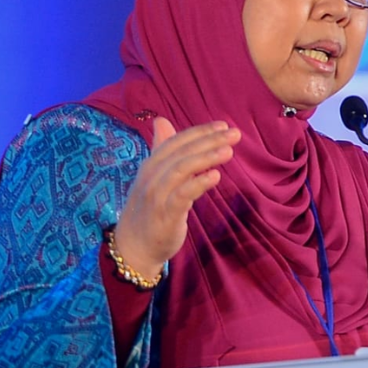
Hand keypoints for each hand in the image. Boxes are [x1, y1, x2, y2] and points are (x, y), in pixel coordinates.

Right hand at [113, 117, 240, 277]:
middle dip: (209, 140)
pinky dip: (199, 182)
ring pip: (182, 169)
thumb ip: (161, 150)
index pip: (176, 141)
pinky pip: (183, 194)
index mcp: (150, 165)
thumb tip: (162, 120)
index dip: (200, 131)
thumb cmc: (148, 210)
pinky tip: (216, 175)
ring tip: (229, 151)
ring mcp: (157, 194)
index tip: (223, 125)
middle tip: (234, 134)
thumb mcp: (153, 177)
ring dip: (206, 157)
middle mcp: (151, 176)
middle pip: (182, 152)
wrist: (133, 247)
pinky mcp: (165, 214)